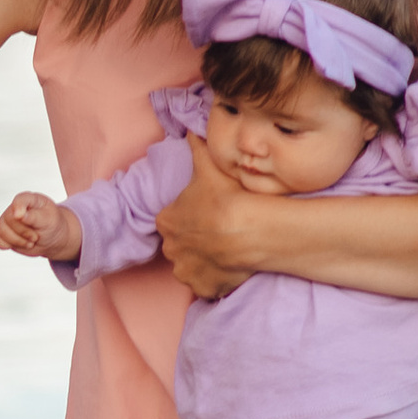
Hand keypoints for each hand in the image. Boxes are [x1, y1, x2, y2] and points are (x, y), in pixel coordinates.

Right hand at [0, 191, 80, 262]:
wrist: (50, 238)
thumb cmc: (51, 225)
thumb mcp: (48, 220)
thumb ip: (34, 216)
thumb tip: (18, 215)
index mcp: (29, 199)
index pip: (20, 200)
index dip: (18, 207)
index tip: (19, 216)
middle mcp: (15, 208)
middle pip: (9, 219)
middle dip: (23, 232)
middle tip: (35, 237)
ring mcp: (7, 220)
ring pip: (1, 231)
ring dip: (17, 241)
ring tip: (30, 242)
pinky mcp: (2, 232)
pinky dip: (7, 245)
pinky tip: (19, 244)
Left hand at [156, 137, 257, 299]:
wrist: (250, 231)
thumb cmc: (228, 198)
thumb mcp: (209, 168)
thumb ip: (197, 149)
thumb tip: (188, 128)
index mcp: (167, 221)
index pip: (173, 220)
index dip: (191, 218)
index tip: (210, 215)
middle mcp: (170, 249)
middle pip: (180, 244)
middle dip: (196, 240)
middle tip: (220, 233)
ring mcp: (185, 272)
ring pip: (191, 266)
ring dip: (205, 261)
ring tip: (227, 251)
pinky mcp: (203, 289)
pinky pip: (207, 286)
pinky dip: (215, 280)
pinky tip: (230, 269)